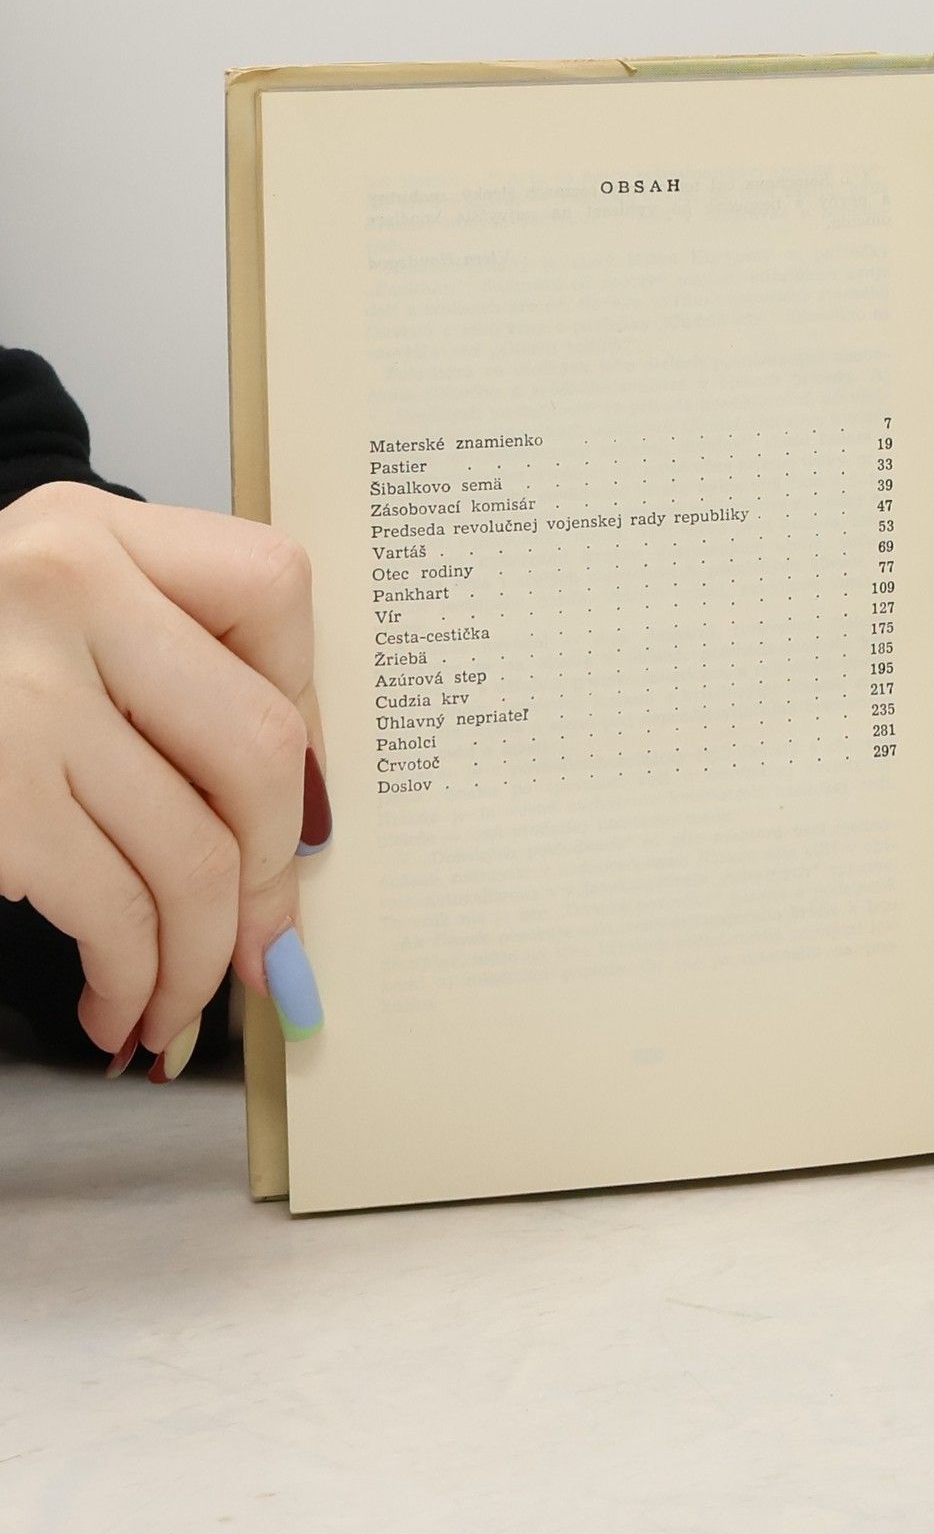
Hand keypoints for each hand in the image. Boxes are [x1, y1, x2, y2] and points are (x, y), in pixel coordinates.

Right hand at [0, 482, 327, 1076]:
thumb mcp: (48, 624)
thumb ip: (170, 681)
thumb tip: (306, 839)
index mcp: (94, 530)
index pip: (272, 593)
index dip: (304, 711)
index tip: (297, 800)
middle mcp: (60, 588)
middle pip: (257, 746)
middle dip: (273, 873)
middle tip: (259, 940)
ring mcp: (18, 694)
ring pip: (194, 852)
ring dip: (202, 957)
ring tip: (182, 1000)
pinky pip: (113, 906)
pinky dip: (134, 978)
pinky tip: (121, 1003)